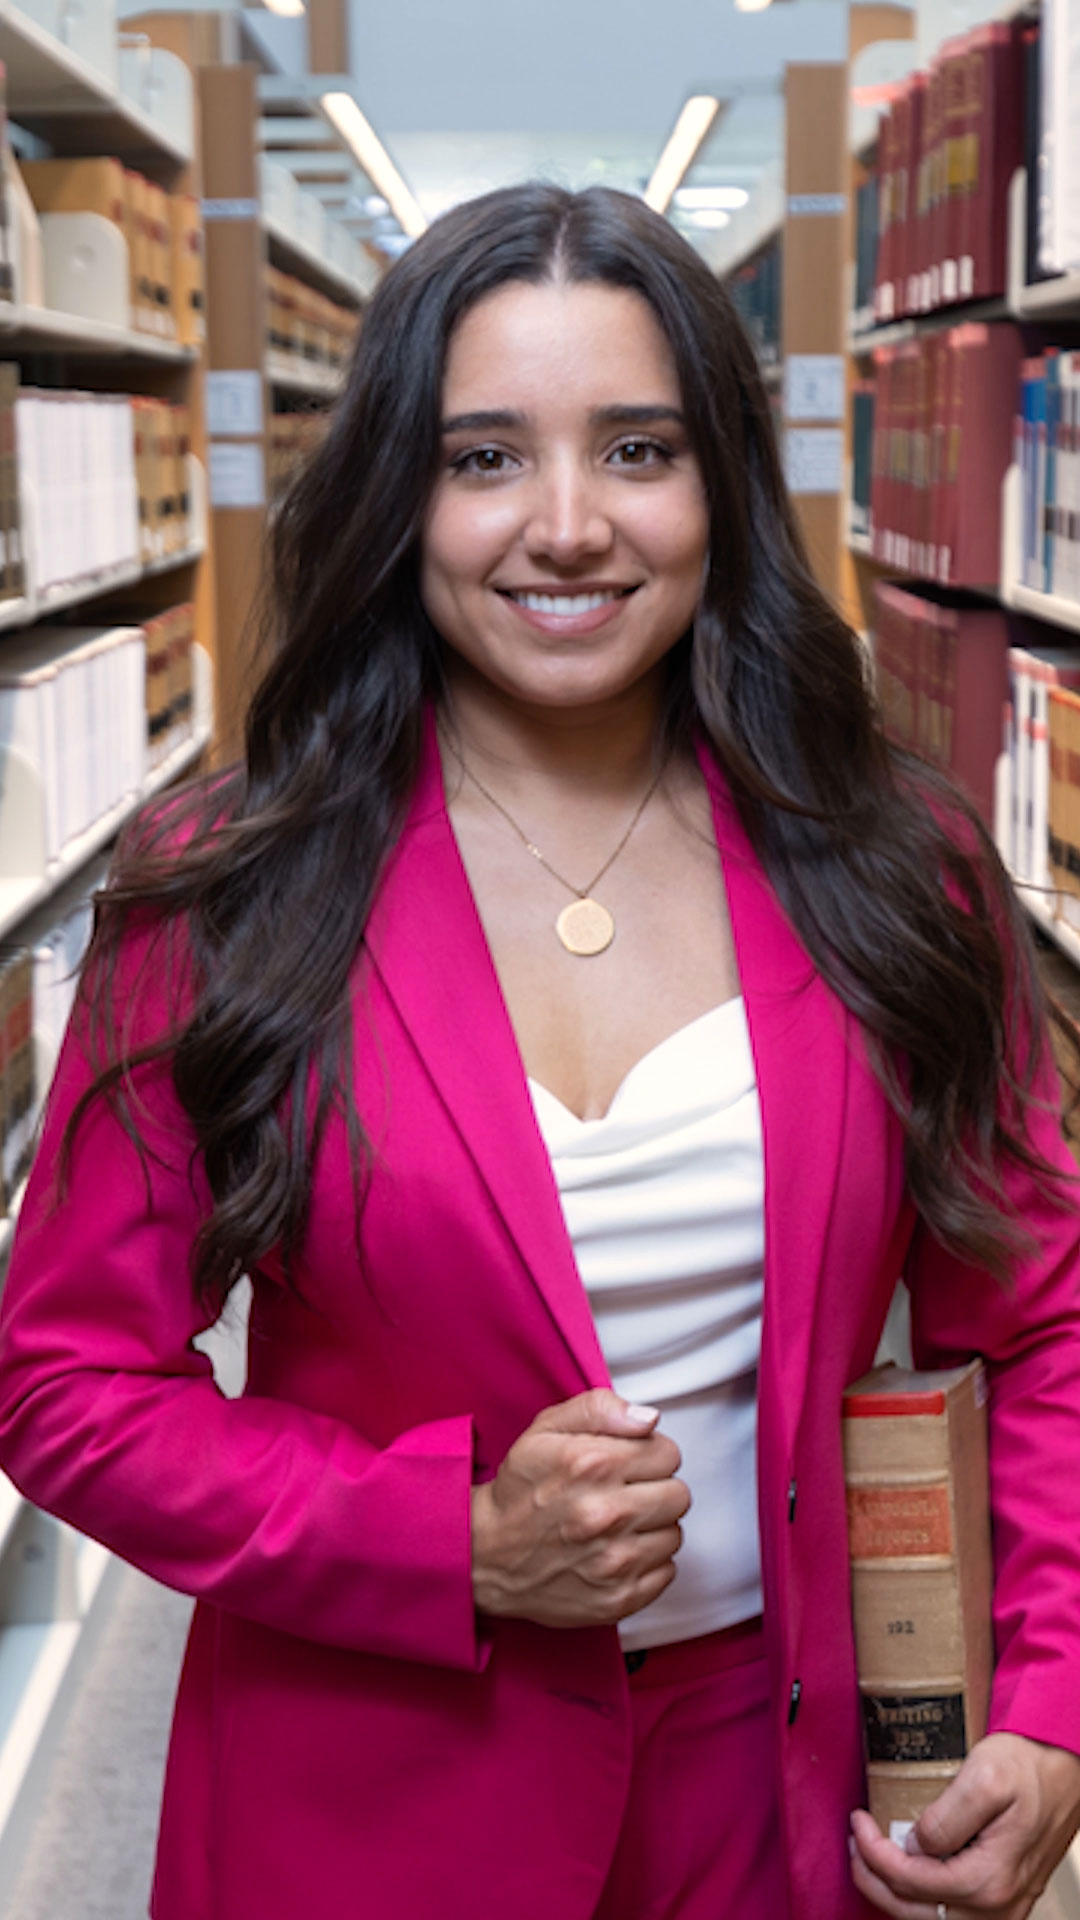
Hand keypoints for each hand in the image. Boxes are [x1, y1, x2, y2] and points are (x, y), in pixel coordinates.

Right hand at [470, 1387, 689, 1628]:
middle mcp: (607, 1514)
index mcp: (593, 1465)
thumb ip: (600, 1409)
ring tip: (617, 1525)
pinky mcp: (617, 1599)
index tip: (627, 1464)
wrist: (486, 1554)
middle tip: (624, 1493)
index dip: (649, 1454)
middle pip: (679, 1495)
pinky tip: (616, 1552)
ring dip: (651, 1527)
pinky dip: (647, 1563)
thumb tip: (650, 1418)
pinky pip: (666, 1572)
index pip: (669, 1453)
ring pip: (674, 1534)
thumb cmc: (520, 1489)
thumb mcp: (546, 1429)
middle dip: (655, 1489)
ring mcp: (614, 1562)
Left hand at [850, 1732, 1079, 1916]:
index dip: (874, 1854)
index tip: (857, 1822)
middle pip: (915, 1911)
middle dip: (874, 1880)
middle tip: (853, 1845)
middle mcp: (997, 1905)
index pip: (911, 1881)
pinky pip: (953, 1913)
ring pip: (932, 1919)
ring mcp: (1003, 1907)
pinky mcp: (1005, 1898)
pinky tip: (907, 1873)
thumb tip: (914, 1846)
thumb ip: (946, 1818)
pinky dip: (921, 1900)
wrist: (1067, 1769)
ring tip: (870, 1859)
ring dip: (895, 1894)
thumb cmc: (1031, 1766)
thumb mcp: (985, 1777)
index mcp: (988, 1879)